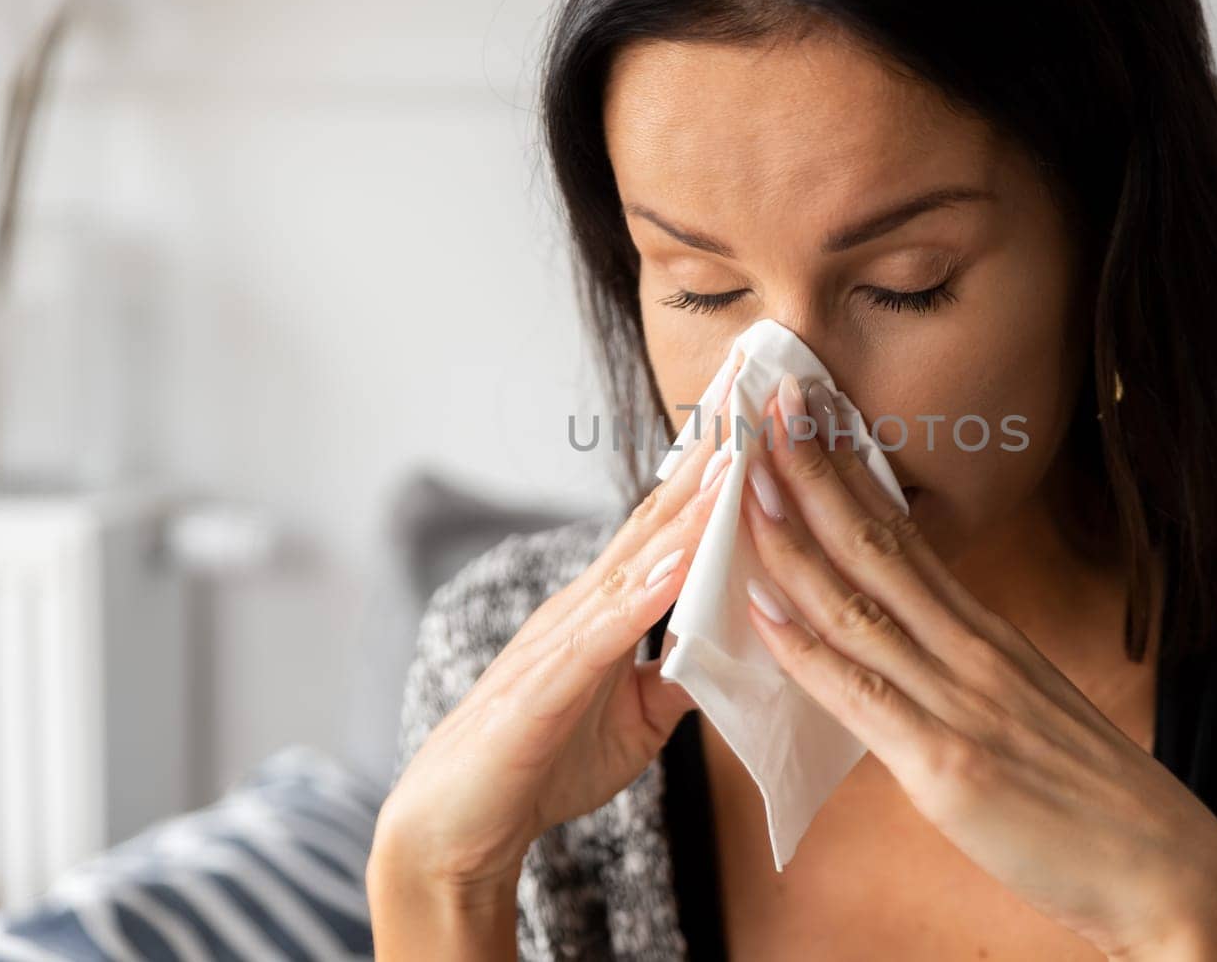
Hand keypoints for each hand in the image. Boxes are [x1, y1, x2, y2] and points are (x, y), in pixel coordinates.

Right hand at [371, 362, 741, 898]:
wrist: (457, 825)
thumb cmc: (541, 763)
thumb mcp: (637, 717)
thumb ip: (679, 672)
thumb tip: (734, 644)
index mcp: (609, 610)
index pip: (670, 526)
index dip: (716, 473)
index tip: (759, 419)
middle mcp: (587, 606)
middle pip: (656, 518)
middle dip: (707, 457)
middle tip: (750, 392)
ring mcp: (564, 637)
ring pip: (638, 561)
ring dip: (689, 511)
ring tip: (736, 459)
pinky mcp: (549, 684)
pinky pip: (606, 632)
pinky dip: (648, 593)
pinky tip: (684, 560)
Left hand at [736, 374, 1216, 960]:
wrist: (1166, 868)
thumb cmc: (1091, 795)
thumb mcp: (1027, 704)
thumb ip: (964, 668)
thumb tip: (906, 642)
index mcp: (989, 634)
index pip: (906, 536)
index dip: (852, 474)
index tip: (810, 420)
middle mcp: (973, 650)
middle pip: (878, 545)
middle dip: (816, 472)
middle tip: (770, 405)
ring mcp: (960, 701)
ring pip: (860, 603)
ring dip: (795, 539)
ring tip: (746, 480)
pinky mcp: (947, 763)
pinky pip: (861, 695)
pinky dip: (804, 648)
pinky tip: (760, 608)